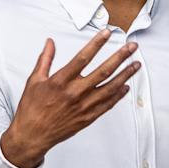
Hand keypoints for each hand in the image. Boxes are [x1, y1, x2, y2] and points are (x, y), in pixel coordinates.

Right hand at [0, 30, 140, 167]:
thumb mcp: (34, 80)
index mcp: (60, 81)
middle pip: (103, 71)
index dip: (96, 44)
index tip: (107, 33)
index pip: (83, 58)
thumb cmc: (32, 108)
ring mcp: (83, 106)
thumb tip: (50, 42)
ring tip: (136, 64)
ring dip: (125, 75)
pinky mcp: (87, 117)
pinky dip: (118, 95)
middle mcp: (74, 93)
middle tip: (132, 47)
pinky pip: (107, 105)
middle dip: (120, 57)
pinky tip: (126, 86)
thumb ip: (45, 59)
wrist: (32, 135)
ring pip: (110, 88)